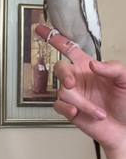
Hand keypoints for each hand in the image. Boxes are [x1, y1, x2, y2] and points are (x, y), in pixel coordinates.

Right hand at [36, 25, 125, 152]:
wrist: (125, 129)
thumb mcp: (125, 80)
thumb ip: (112, 68)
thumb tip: (93, 65)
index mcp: (88, 66)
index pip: (68, 48)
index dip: (55, 38)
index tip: (40, 29)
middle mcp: (78, 78)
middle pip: (60, 68)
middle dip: (64, 75)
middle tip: (71, 83)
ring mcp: (72, 94)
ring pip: (63, 92)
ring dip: (82, 103)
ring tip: (98, 112)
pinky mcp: (69, 109)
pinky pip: (59, 105)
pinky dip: (67, 109)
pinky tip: (77, 112)